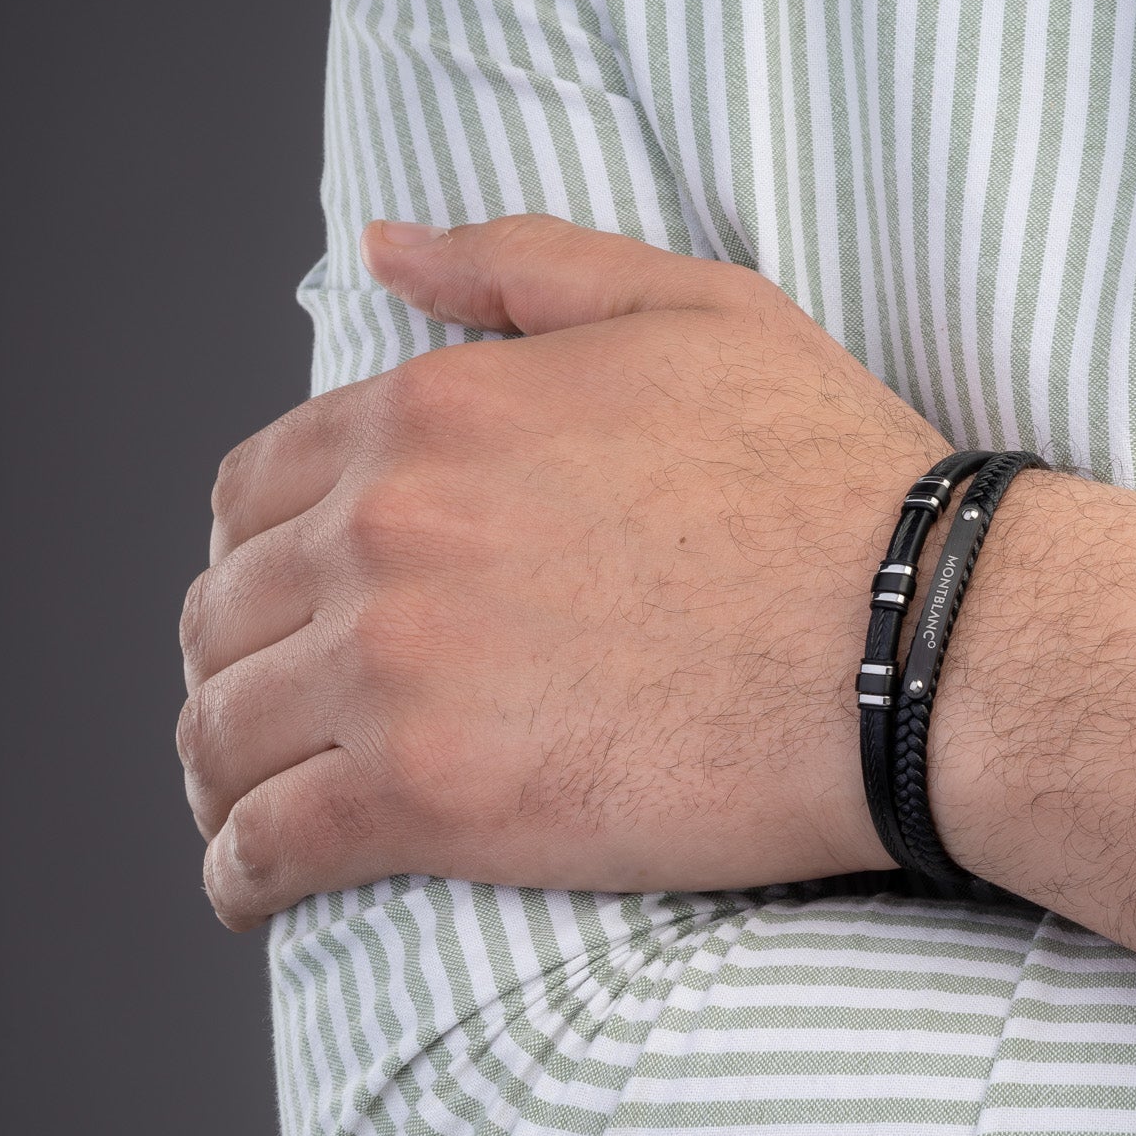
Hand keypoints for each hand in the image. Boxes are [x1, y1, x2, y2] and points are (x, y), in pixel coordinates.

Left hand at [178, 215, 948, 927]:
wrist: (918, 637)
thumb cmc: (830, 477)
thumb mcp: (690, 310)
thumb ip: (521, 268)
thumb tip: (385, 248)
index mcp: (431, 411)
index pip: (256, 489)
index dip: (258, 553)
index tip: (288, 606)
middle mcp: (383, 528)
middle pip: (224, 612)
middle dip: (234, 663)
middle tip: (274, 714)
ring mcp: (394, 665)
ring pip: (219, 732)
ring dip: (217, 773)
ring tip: (246, 807)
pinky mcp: (430, 797)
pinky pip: (269, 847)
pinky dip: (236, 874)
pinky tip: (247, 888)